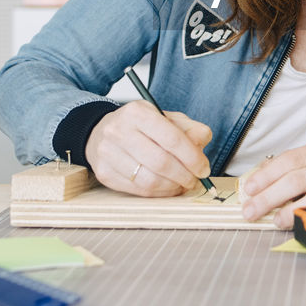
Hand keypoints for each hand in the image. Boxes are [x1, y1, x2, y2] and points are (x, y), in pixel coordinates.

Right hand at [85, 101, 211, 196]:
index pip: (172, 138)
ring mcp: (108, 153)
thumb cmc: (140, 126)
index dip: (192, 157)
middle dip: (184, 175)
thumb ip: (188, 128)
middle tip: (194, 179)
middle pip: (161, 162)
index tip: (203, 168)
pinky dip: (158, 193)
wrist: (102, 131)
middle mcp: (118, 131)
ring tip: (182, 184)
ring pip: (149, 180)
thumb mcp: (165, 118)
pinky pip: (138, 190)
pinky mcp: (104, 173)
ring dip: (172, 187)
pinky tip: (167, 187)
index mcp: (137, 113)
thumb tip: (202, 142)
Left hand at [240, 137, 305, 228]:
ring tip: (271, 219)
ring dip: (285, 210)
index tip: (249, 187)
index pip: (289, 159)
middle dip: (267, 195)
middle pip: (294, 178)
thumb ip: (303, 164)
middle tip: (250, 209)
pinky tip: (295, 222)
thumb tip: (267, 180)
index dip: (266, 174)